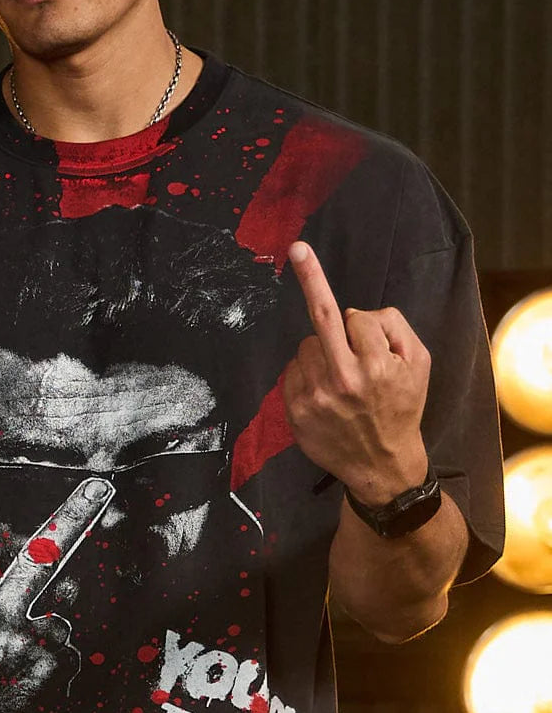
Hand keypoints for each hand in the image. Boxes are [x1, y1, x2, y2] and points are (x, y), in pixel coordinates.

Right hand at [0, 478, 113, 712]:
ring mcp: (46, 668)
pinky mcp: (60, 694)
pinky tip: (10, 709)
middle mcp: (25, 634)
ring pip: (56, 646)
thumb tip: (2, 598)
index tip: (101, 489)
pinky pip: (61, 674)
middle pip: (48, 614)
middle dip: (29, 633)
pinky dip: (43, 687)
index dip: (71, 517)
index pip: (37, 554)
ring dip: (35, 664)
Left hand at [282, 241, 430, 504]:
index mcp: (375, 366)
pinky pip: (292, 370)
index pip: (357, 318)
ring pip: (306, 345)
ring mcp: (315, 396)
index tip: (353, 316)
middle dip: (310, 276)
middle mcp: (342, 380)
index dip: (363, 325)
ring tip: (340, 378)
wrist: (381, 464)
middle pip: (320, 317)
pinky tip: (323, 391)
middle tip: (298, 248)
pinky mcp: (295, 411)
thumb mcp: (419, 365)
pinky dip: (306, 372)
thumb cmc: (402, 408)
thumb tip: (355, 313)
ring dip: (320, 350)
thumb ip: (394, 329)